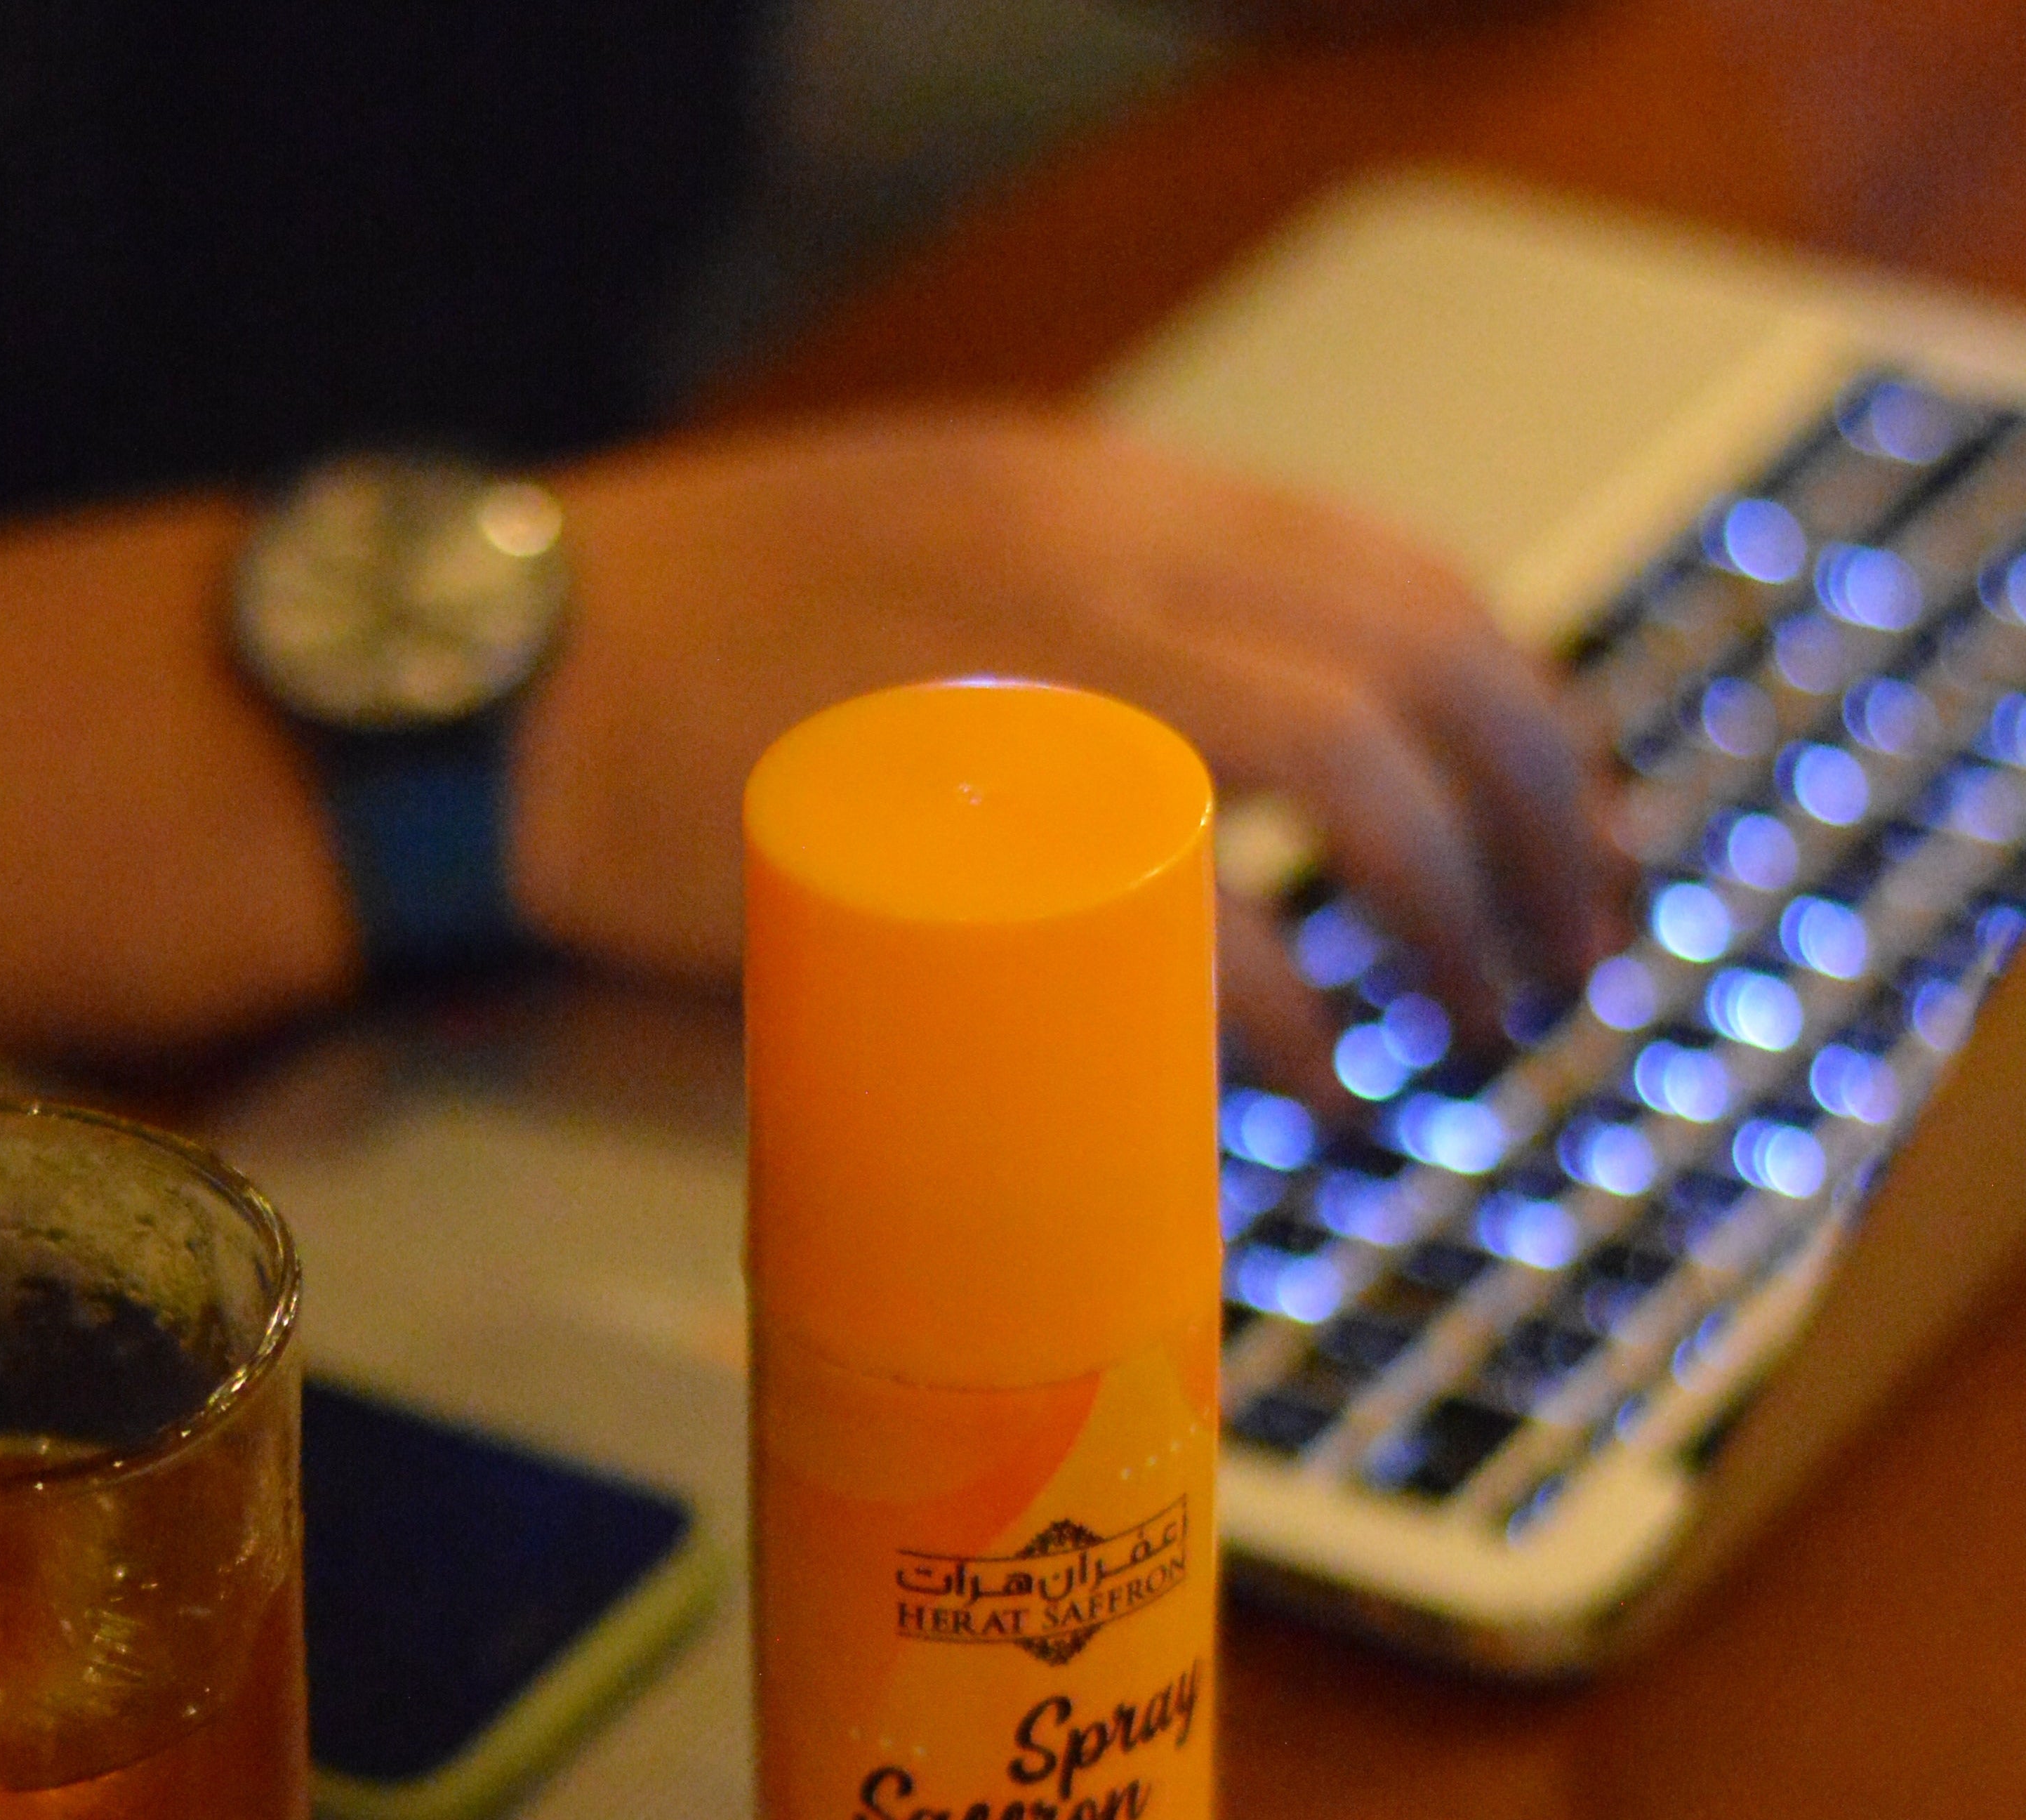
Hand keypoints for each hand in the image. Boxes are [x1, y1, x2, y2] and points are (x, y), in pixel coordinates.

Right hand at [512, 410, 1615, 1100]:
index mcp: (1096, 493)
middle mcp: (1094, 549)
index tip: (1558, 832)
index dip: (1516, 715)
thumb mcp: (907, 570)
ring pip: (1340, 762)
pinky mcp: (955, 821)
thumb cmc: (680, 652)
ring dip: (1448, 911)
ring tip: (1470, 1041)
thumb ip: (1058, 640)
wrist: (494, 689)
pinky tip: (1316, 1087)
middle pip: (1414, 658)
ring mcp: (1027, 670)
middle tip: (1562, 967)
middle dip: (1533, 827)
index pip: (1392, 572)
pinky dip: (1281, 1005)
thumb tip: (1196, 799)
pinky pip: (1186, 906)